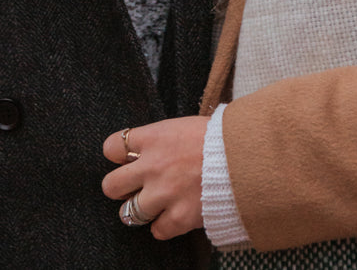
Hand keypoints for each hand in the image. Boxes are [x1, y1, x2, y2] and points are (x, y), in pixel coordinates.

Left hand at [102, 115, 207, 240]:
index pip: (112, 147)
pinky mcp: (178, 217)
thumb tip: (146, 148)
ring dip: (138, 211)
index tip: (126, 158)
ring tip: (151, 206)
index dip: (117, 155)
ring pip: (129, 213)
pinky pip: (157, 231)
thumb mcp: (183, 126)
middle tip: (132, 188)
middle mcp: (152, 167)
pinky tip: (173, 216)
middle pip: (111, 186)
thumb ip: (161, 139)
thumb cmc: (219, 136)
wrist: (245, 156)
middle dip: (120, 188)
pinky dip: (164, 226)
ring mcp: (164, 194)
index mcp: (153, 138)